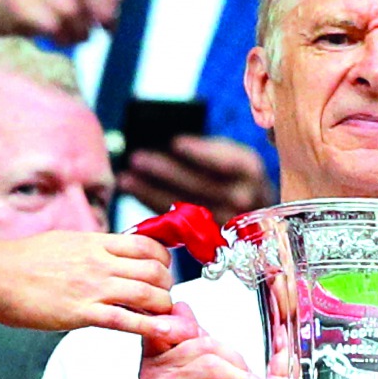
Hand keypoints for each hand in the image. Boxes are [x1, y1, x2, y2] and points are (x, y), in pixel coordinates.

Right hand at [0, 0, 116, 45]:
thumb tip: (119, 1)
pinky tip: (62, 39)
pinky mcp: (18, 2)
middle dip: (98, 10)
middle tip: (102, 24)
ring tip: (80, 36)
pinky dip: (63, 37)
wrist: (8, 14)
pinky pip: (51, 23)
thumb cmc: (52, 3)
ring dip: (81, 29)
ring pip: (69, 9)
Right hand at [0, 231, 174, 337]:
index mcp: (95, 242)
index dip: (164, 260)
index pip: (147, 245)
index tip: (164, 271)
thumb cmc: (20, 261)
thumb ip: (91, 249)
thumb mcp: (64, 242)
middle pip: (155, 270)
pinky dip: (151, 327)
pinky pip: (126, 320)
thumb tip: (109, 252)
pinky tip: (165, 334)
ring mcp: (92, 287)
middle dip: (167, 286)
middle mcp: (99, 262)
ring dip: (163, 307)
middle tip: (163, 298)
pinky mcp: (81, 313)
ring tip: (163, 316)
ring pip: (148, 294)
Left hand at [120, 135, 276, 224]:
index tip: (175, 142)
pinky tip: (134, 191)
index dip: (200, 152)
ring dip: (151, 191)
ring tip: (126, 177)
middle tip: (137, 158)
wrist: (250, 201)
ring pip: (186, 206)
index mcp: (249, 169)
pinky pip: (177, 221)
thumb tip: (162, 142)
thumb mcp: (226, 151)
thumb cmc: (230, 170)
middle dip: (166, 172)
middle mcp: (244, 198)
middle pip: (201, 186)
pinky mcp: (209, 236)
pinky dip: (153, 204)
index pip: (226, 162)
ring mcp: (227, 221)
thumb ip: (201, 148)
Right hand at [136, 302, 268, 378]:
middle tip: (250, 378)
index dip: (194, 324)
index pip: (175, 321)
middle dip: (235, 359)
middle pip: (204, 343)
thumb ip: (192, 340)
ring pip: (212, 365)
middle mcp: (152, 369)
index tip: (210, 337)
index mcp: (153, 353)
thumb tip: (184, 307)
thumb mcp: (191, 372)